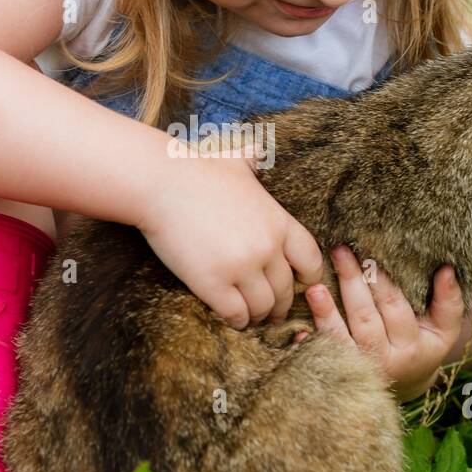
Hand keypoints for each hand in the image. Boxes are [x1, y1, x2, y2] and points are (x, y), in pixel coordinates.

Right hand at [136, 152, 323, 328]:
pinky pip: (235, 314)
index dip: (309, 277)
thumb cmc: (195, 168)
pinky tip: (232, 320)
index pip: (311, 259)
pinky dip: (236, 321)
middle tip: (271, 311)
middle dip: (281, 304)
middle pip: (286, 289)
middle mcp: (267, 247)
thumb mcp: (235, 161)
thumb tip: (257, 150)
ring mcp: (241, 267)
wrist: (160, 181)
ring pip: (262, 307)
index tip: (300, 284)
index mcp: (278, 221)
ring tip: (251, 318)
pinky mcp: (213, 283)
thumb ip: (253, 161)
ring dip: (258, 316)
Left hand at [294, 245, 464, 401]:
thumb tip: (448, 269)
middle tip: (340, 252)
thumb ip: (449, 301)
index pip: (396, 309)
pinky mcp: (339, 371)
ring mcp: (360, 367)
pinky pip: (324, 356)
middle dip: (353, 283)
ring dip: (327, 312)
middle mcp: (385, 359)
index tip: (371, 257)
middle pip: (366, 318)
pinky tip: (299, 329)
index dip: (383, 284)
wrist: (405, 384)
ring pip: (341, 338)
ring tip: (314, 288)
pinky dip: (310, 343)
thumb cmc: (424, 346)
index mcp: (412, 346)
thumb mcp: (444, 329)